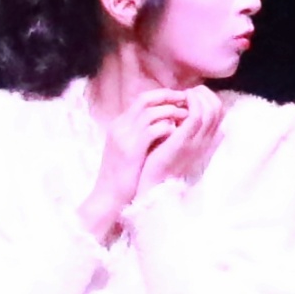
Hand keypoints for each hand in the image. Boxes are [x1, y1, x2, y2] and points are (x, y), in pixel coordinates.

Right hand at [88, 88, 203, 236]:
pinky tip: (177, 133)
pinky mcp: (131, 149)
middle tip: (186, 100)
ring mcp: (124, 136)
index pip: (142, 100)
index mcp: (119, 124)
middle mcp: (120, 126)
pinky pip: (153, 130)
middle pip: (145, 100)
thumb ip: (140, 134)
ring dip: (171, 112)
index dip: (162, 96)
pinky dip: (167, 128)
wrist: (108, 196)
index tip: (179, 99)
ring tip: (186, 116)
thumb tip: (163, 122)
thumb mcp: (129, 149)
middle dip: (168, 97)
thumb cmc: (123, 175)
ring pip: (151, 112)